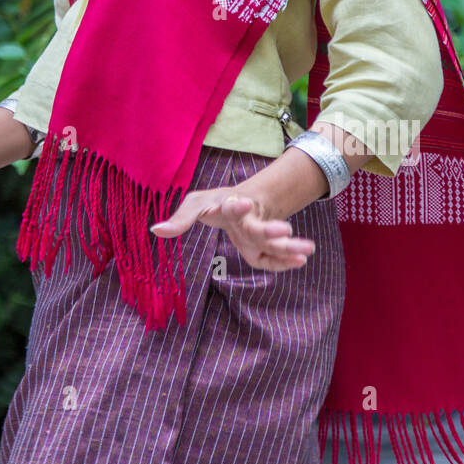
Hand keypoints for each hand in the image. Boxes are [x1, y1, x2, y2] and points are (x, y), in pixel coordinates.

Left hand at [150, 185, 314, 271]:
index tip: (241, 201)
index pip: (231, 206)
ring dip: (289, 246)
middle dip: (271, 230)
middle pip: (259, 227)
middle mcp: (247, 220)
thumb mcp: (194, 206)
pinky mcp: (261, 249)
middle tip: (286, 229)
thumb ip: (179, 220)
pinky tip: (301, 262)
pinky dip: (286, 260)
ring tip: (308, 249)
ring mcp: (257, 234)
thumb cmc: (213, 204)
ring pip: (273, 242)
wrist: (237, 203)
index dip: (236, 205)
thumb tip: (156, 230)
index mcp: (228, 206)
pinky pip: (274, 257)